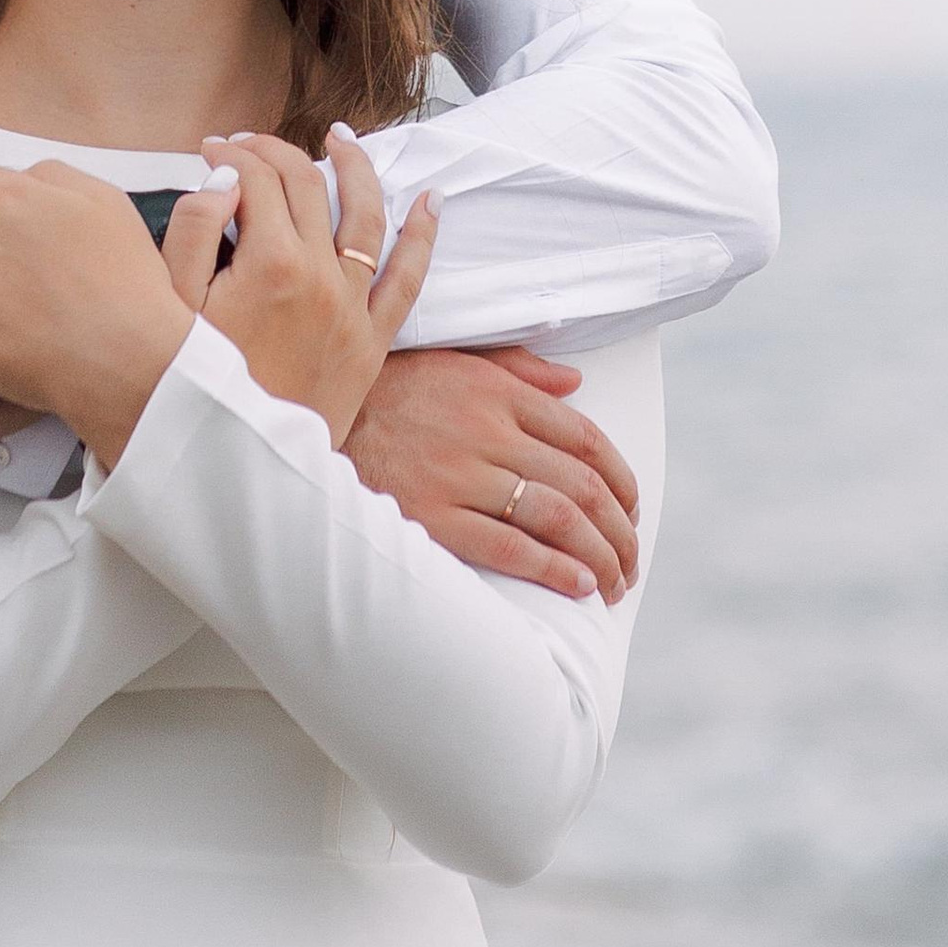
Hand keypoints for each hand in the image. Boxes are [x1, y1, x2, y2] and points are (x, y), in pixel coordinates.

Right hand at [164, 128, 436, 447]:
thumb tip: (223, 179)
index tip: (210, 150)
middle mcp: (320, 276)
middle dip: (273, 151)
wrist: (237, 467)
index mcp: (269, 263)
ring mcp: (352, 307)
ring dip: (354, 167)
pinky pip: (408, 278)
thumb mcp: (173, 305)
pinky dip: (422, 236)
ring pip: (364, 214)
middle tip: (248, 145)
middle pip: (305, 184)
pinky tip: (429, 202)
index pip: (255, 178)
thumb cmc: (196, 390)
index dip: (229, 153)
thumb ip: (193, 230)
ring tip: (340, 138)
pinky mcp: (372, 340)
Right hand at [344, 345, 640, 601]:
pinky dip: (555, 570)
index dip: (621, 479)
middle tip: (632, 560)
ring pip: (556, 519)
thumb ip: (518, 368)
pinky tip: (579, 586)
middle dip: (620, 530)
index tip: (633, 509)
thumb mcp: (453, 360)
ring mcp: (460, 476)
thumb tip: (575, 382)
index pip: (584, 438)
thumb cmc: (388, 390)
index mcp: (496, 392)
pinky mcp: (432, 518)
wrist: (314, 416)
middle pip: (580, 484)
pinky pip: (511, 549)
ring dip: (599, 556)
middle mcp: (486, 432)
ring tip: (614, 582)